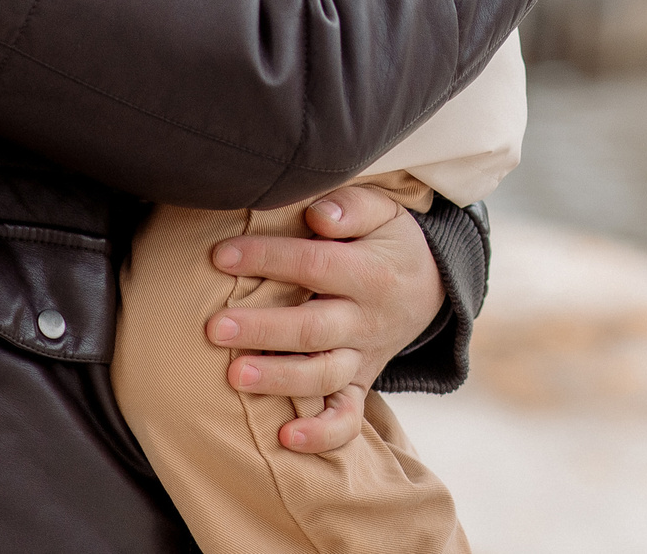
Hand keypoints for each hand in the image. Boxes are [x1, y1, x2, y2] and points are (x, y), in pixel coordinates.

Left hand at [204, 185, 443, 453]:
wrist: (430, 286)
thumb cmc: (388, 242)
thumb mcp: (384, 212)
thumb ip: (353, 207)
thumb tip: (318, 215)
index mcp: (371, 273)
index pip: (315, 265)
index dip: (268, 259)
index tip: (220, 255)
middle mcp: (367, 320)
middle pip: (314, 327)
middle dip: (264, 330)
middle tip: (216, 329)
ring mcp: (363, 356)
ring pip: (323, 374)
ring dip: (280, 378)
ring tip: (236, 377)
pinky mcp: (360, 384)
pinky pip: (347, 417)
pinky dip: (322, 433)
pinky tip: (287, 439)